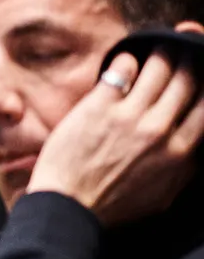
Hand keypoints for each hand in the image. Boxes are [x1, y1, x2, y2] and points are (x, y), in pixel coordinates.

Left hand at [27, 47, 203, 224]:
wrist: (67, 208)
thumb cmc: (113, 205)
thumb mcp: (164, 194)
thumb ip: (185, 166)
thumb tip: (198, 143)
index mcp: (180, 151)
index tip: (202, 72)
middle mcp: (159, 129)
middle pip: (188, 78)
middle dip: (190, 59)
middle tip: (184, 50)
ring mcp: (128, 116)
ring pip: (160, 66)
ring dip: (162, 52)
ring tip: (158, 50)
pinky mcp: (98, 106)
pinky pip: (122, 68)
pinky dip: (127, 60)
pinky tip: (125, 62)